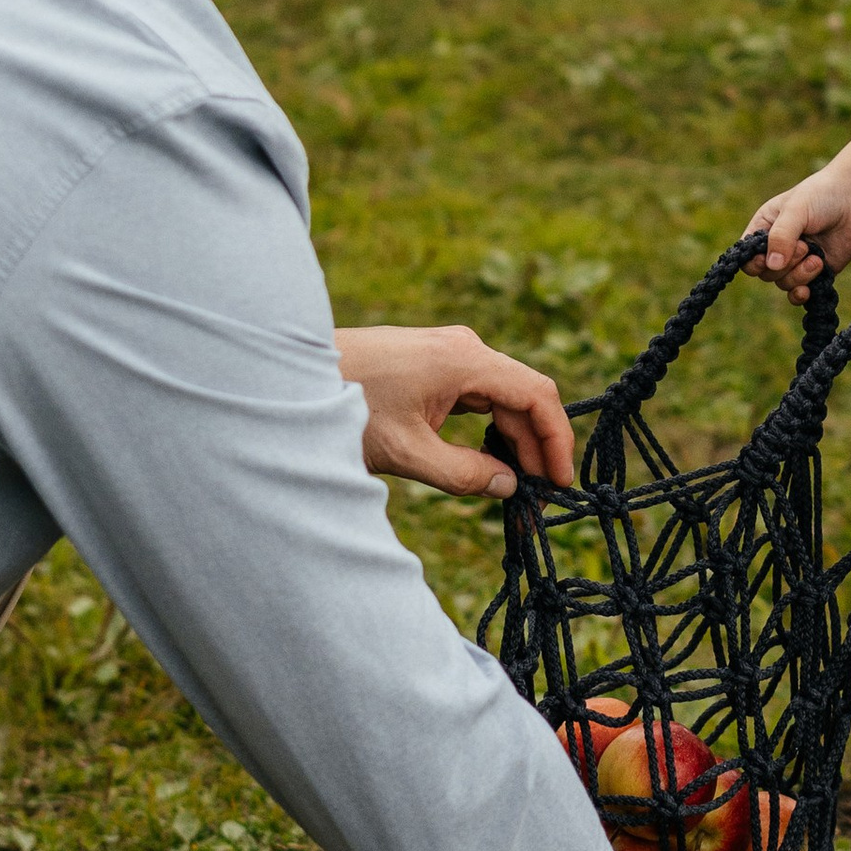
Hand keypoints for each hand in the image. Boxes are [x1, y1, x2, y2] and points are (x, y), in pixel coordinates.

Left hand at [336, 325, 573, 498]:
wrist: (290, 376)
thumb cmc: (345, 406)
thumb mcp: (406, 452)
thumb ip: (462, 474)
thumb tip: (509, 486)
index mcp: (465, 359)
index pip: (536, 395)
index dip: (556, 440)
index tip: (560, 484)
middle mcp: (465, 348)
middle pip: (522, 398)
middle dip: (536, 449)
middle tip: (538, 501)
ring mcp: (449, 354)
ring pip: (501, 398)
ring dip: (514, 441)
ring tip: (517, 488)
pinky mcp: (433, 365)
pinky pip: (478, 396)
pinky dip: (490, 428)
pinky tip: (489, 461)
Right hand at [743, 119, 850, 305]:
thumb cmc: (821, 196)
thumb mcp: (796, 210)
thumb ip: (781, 236)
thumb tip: (772, 266)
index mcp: (764, 228)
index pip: (747, 256)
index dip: (754, 263)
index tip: (767, 259)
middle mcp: (778, 247)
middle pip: (767, 274)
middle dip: (786, 265)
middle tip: (805, 246)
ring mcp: (797, 261)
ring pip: (785, 283)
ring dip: (800, 275)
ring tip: (817, 259)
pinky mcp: (816, 272)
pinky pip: (801, 292)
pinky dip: (803, 293)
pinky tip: (809, 289)